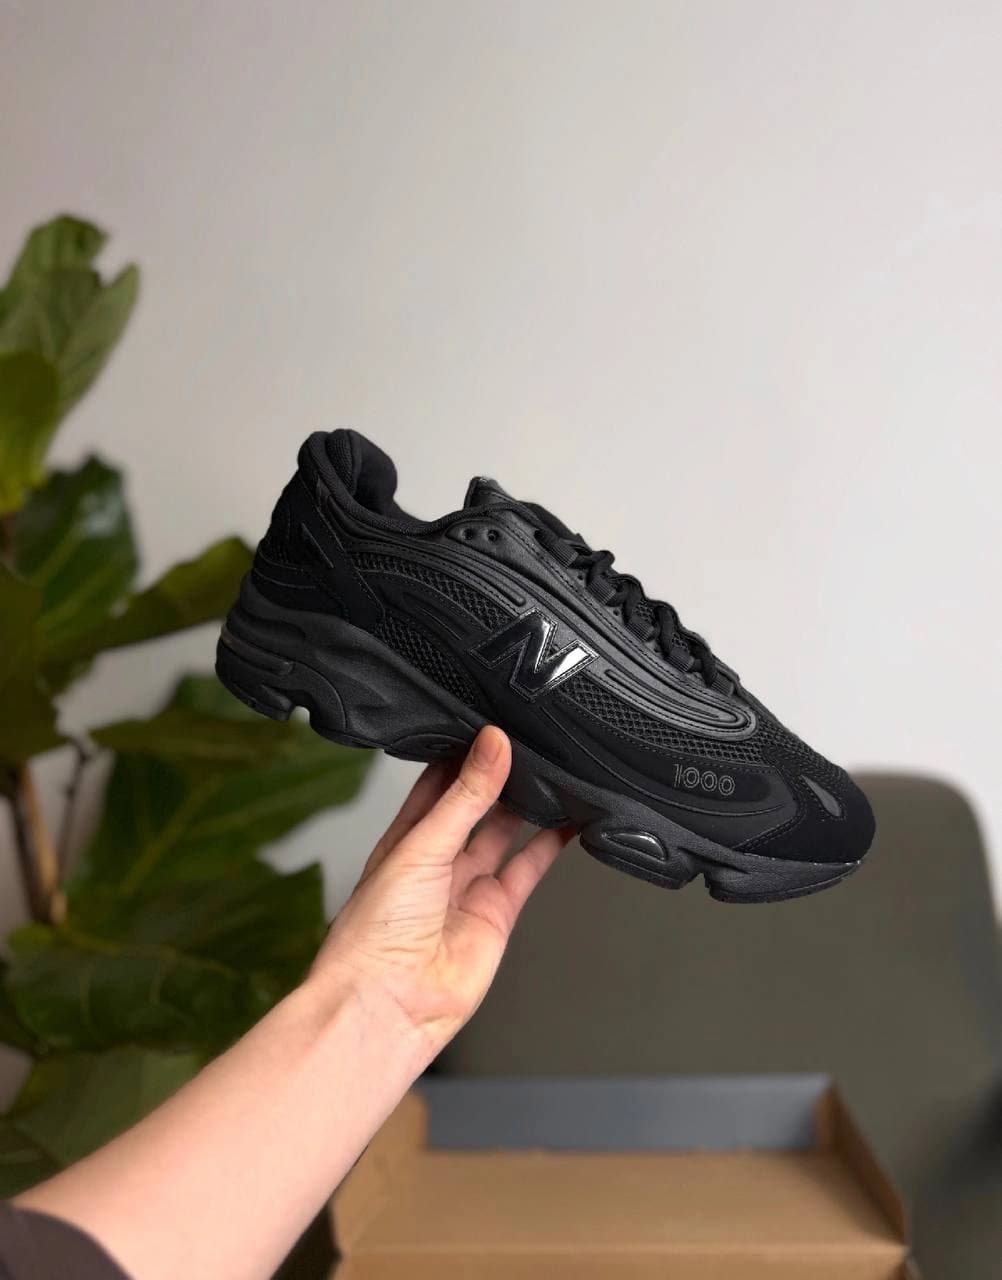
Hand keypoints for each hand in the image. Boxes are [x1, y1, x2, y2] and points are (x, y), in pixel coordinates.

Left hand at [309, 726, 574, 1060]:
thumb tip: (491, 744)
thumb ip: (465, 796)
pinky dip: (551, 845)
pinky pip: (528, 869)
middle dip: (500, 775)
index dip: (464, 753)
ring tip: (553, 769)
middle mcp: (436, 859)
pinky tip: (569, 819)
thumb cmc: (374, 934)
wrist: (388, 1005)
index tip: (491, 723)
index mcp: (404, 837)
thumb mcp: (421, 846)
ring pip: (505, 832)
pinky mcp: (497, 911)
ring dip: (528, 804)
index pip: (438, 782)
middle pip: (476, 804)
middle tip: (528, 740)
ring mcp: (468, 885)